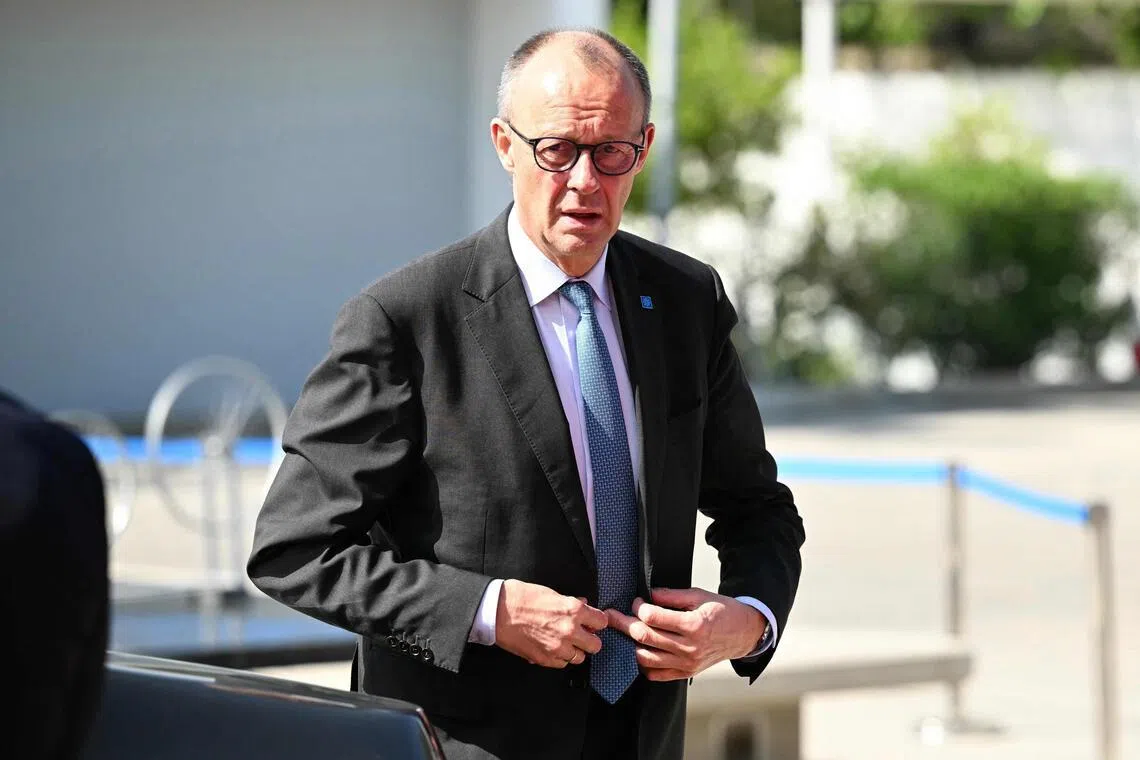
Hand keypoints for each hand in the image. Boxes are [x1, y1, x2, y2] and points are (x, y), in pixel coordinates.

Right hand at [494, 579, 606, 668]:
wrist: (497, 610)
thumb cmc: (521, 597)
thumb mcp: (551, 593)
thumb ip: (571, 602)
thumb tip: (583, 604)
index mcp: (573, 610)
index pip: (601, 621)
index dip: (597, 621)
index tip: (592, 622)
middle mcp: (569, 631)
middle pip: (595, 645)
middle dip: (589, 639)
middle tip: (581, 634)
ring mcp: (557, 648)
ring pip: (579, 658)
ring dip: (574, 650)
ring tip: (564, 642)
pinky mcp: (544, 659)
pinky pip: (561, 664)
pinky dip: (559, 658)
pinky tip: (552, 648)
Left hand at [605, 587, 766, 681]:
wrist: (744, 634)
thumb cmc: (722, 611)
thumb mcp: (700, 596)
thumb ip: (672, 596)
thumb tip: (649, 594)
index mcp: (693, 626)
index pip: (653, 618)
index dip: (639, 606)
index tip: (637, 600)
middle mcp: (689, 648)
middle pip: (644, 637)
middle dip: (624, 623)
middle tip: (613, 615)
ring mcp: (686, 664)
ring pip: (645, 658)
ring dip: (630, 644)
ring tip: (624, 632)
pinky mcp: (685, 673)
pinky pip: (656, 674)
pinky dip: (642, 664)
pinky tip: (639, 650)